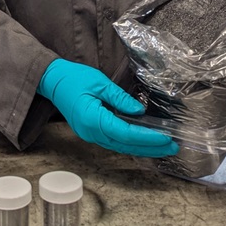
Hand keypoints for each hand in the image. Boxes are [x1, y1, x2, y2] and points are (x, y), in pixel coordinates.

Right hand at [37, 59, 178, 157]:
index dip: (147, 137)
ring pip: (120, 146)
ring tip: (164, 147)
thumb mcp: (100, 82)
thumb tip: (139, 111)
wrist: (52, 81)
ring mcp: (90, 135)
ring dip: (143, 148)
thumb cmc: (74, 78)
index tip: (166, 137)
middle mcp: (91, 132)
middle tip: (173, 147)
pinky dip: (131, 143)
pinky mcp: (91, 132)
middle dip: (150, 147)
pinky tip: (144, 142)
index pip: (125, 133)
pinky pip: (114, 142)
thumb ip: (120, 98)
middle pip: (125, 145)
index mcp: (92, 119)